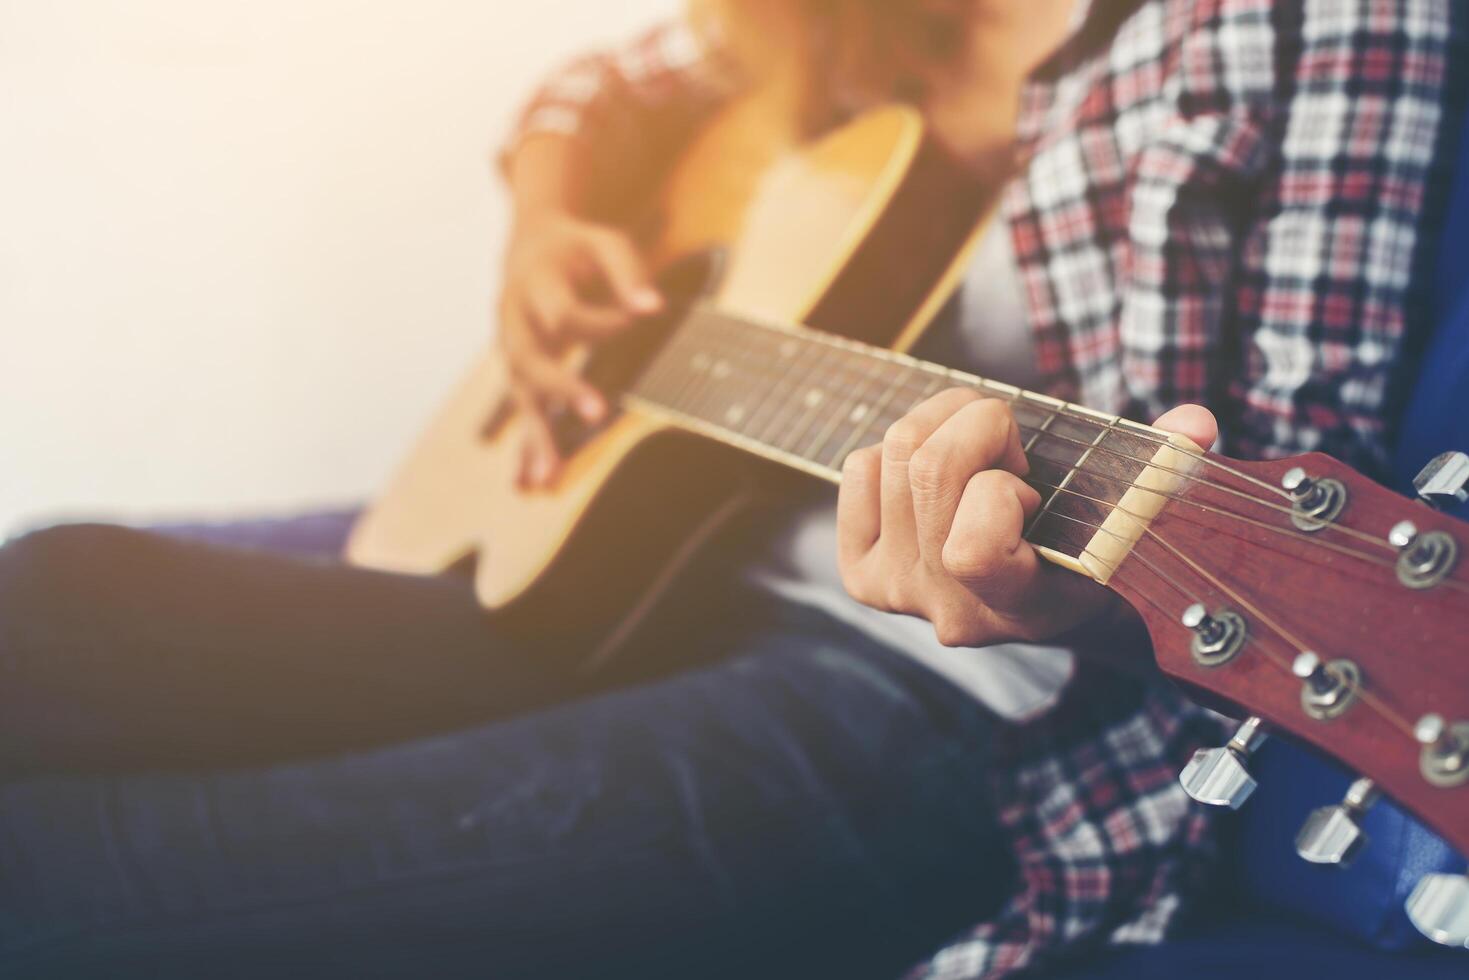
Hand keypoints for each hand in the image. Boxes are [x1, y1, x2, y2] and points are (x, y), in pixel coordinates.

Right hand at [498, 210, 661, 486]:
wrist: (529, 245)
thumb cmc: (575, 248)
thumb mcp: (603, 243)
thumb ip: (627, 273)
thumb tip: (653, 308)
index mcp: (534, 283)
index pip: (565, 313)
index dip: (602, 322)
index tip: (638, 323)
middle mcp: (514, 320)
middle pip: (530, 359)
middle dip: (562, 388)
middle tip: (597, 412)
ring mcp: (512, 351)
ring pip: (520, 396)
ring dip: (534, 436)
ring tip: (547, 476)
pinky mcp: (519, 373)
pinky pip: (522, 413)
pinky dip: (525, 448)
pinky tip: (528, 485)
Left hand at [836, 389, 1217, 647]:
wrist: (1052, 602)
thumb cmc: (1096, 545)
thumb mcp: (1135, 516)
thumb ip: (1165, 468)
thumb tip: (1194, 424)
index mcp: (1024, 606)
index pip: (973, 550)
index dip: (998, 492)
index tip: (1032, 486)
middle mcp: (952, 609)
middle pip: (928, 471)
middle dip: (977, 422)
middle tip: (1008, 436)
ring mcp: (901, 595)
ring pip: (892, 458)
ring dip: (939, 421)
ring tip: (978, 440)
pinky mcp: (864, 575)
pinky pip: (857, 471)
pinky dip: (891, 451)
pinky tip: (931, 472)